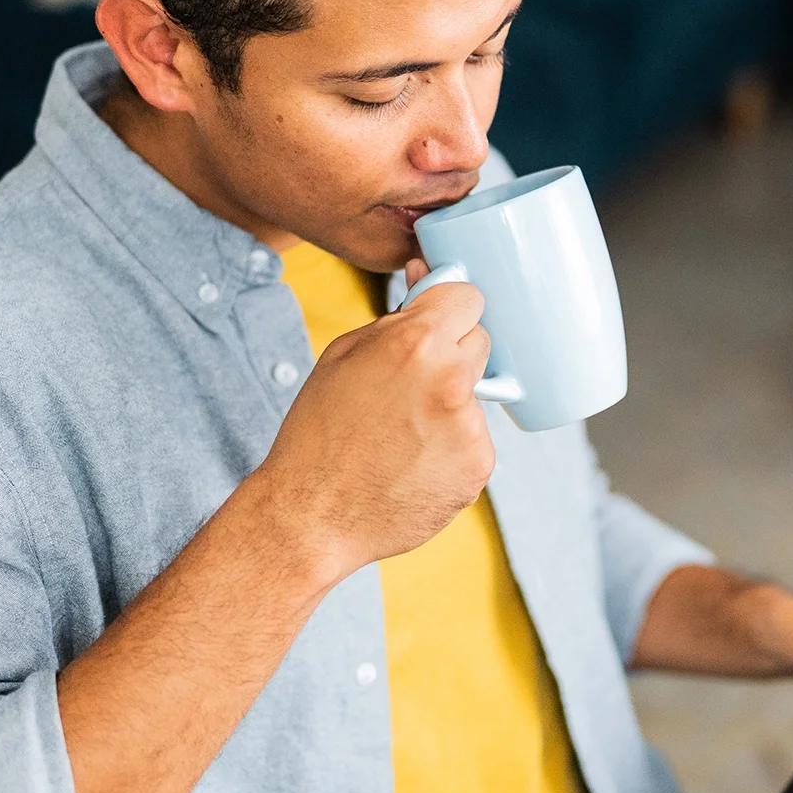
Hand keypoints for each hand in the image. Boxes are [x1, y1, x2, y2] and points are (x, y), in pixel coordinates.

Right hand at [243, 259, 493, 583]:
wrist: (312, 515)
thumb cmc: (318, 432)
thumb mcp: (343, 355)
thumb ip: (397, 316)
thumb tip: (429, 276)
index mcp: (416, 342)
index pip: (468, 296)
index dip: (448, 310)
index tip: (437, 324)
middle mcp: (452, 380)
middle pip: (479, 342)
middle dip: (451, 355)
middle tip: (408, 387)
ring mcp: (470, 427)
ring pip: (477, 395)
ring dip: (450, 406)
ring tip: (402, 435)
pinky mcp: (478, 467)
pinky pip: (474, 440)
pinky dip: (452, 448)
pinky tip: (412, 463)